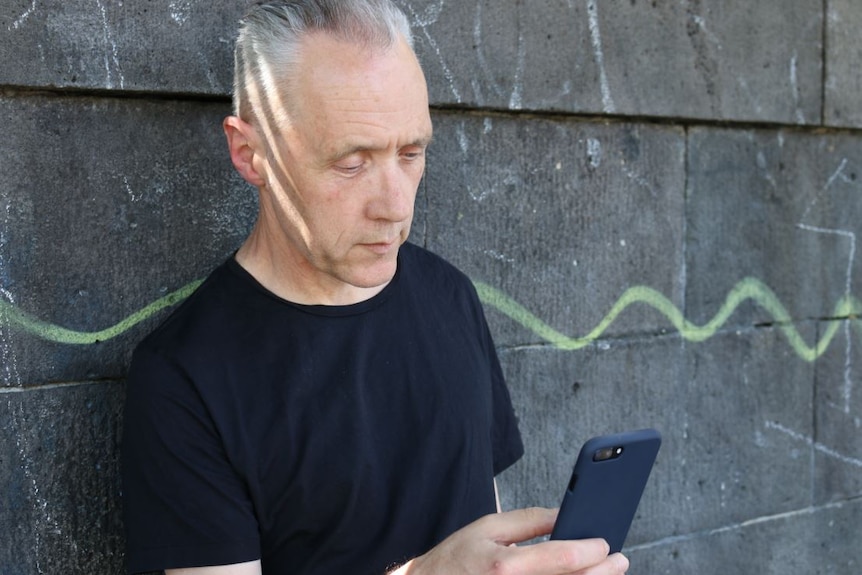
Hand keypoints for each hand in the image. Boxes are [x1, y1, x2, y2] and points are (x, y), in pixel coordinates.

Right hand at [392, 507, 628, 574]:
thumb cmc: (457, 558)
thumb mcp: (488, 528)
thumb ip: (528, 520)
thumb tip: (564, 514)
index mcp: (506, 566)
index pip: (561, 557)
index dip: (591, 549)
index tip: (606, 542)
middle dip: (603, 572)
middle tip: (620, 560)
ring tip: (607, 573)